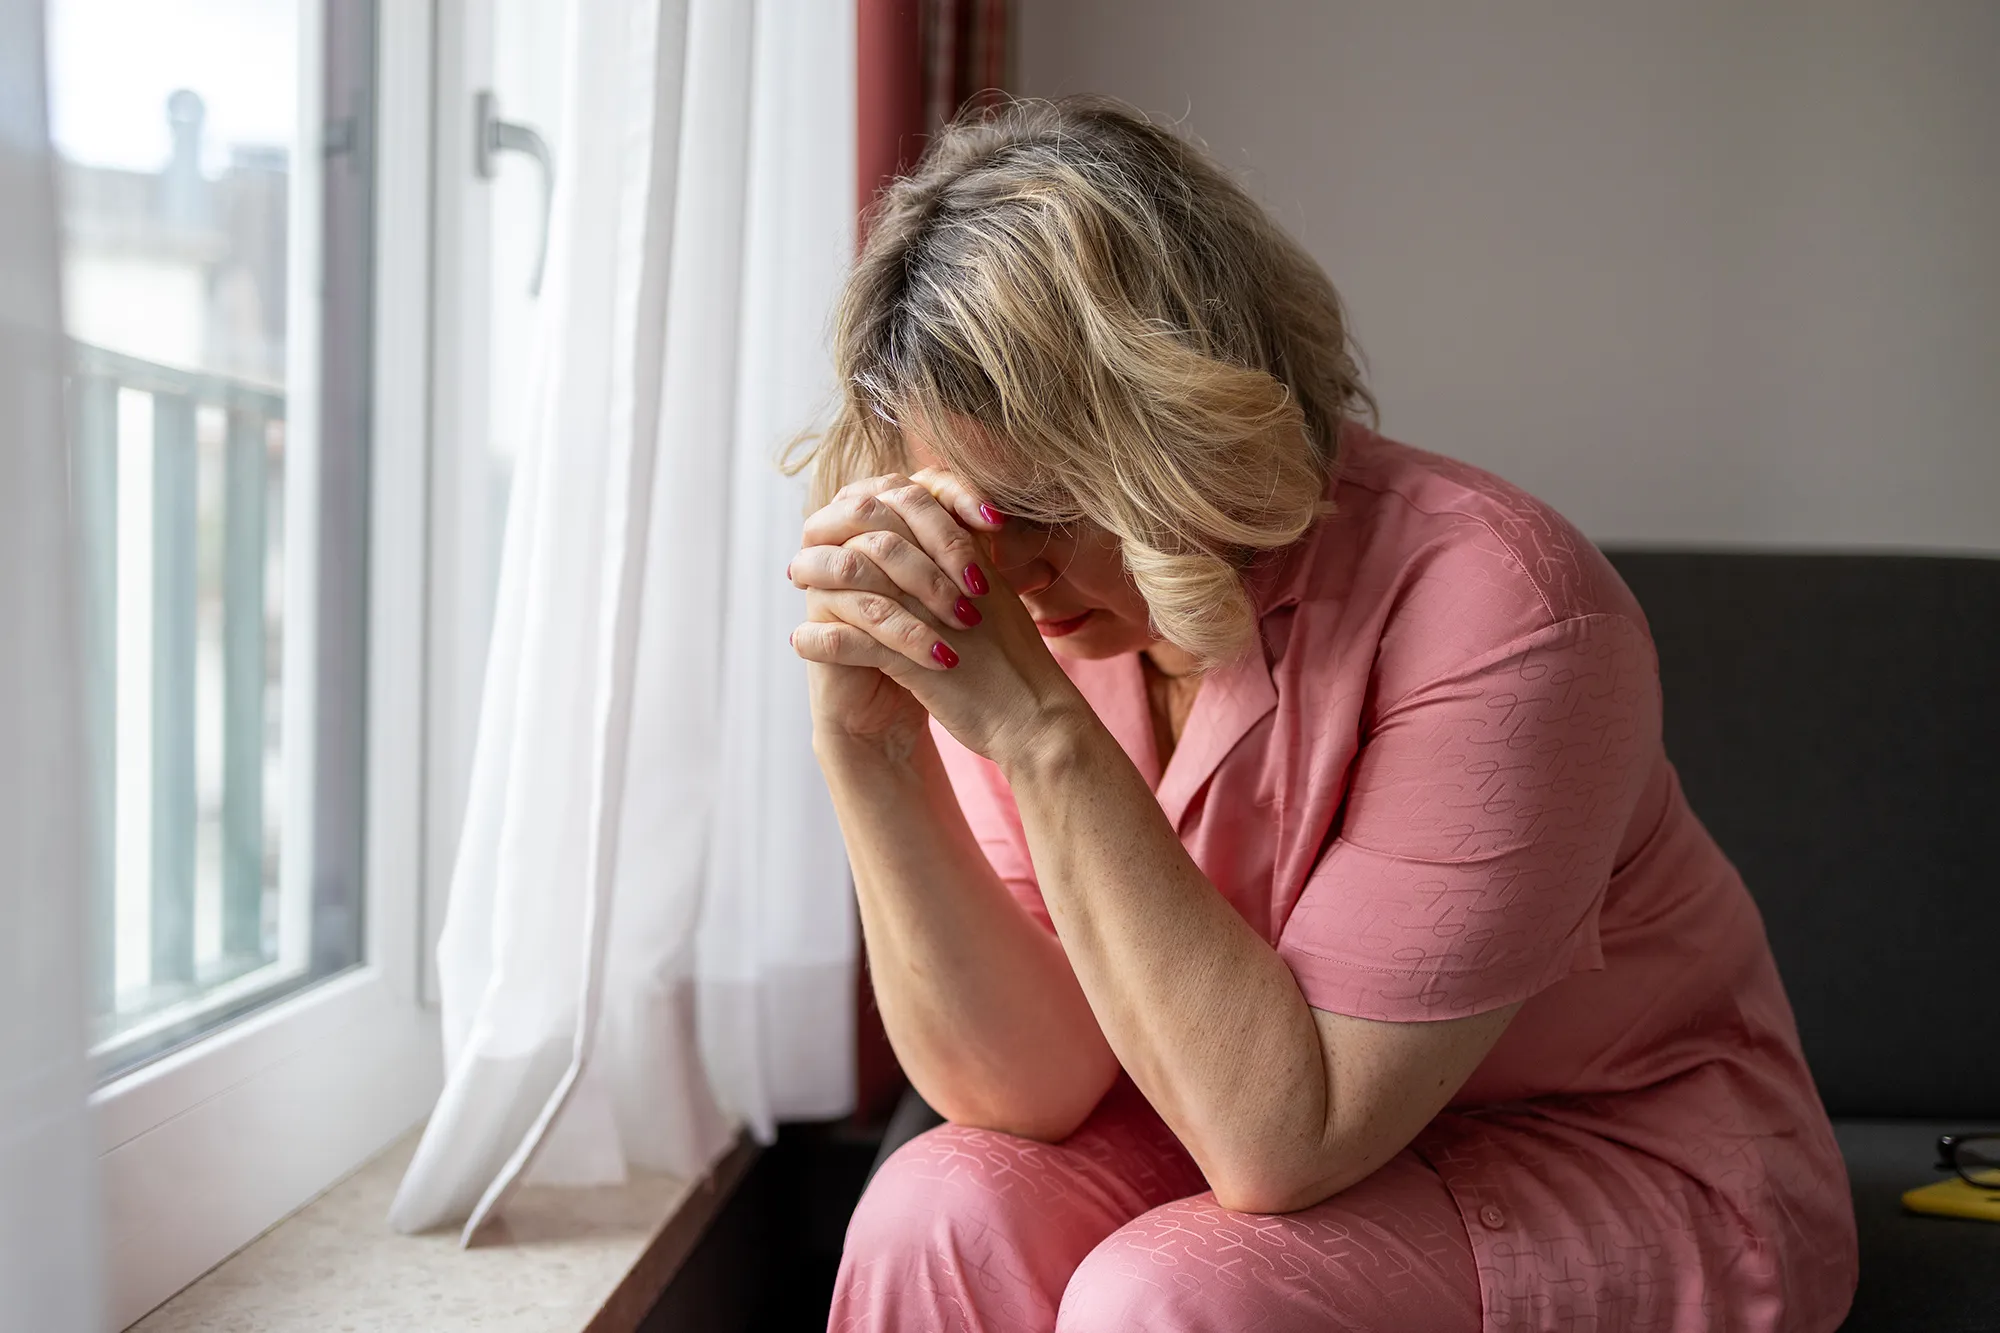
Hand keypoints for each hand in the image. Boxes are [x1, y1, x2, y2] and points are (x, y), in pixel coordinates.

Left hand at [789, 471, 1086, 765]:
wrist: (1037, 720)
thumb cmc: (1016, 668)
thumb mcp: (998, 605)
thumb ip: (965, 572)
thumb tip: (924, 555)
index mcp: (969, 561)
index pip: (907, 515)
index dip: (865, 517)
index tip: (836, 529)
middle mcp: (948, 579)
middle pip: (875, 538)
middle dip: (833, 541)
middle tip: (803, 555)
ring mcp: (930, 617)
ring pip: (857, 581)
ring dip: (819, 583)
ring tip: (797, 587)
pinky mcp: (916, 661)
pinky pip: (852, 641)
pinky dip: (822, 640)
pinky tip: (801, 642)